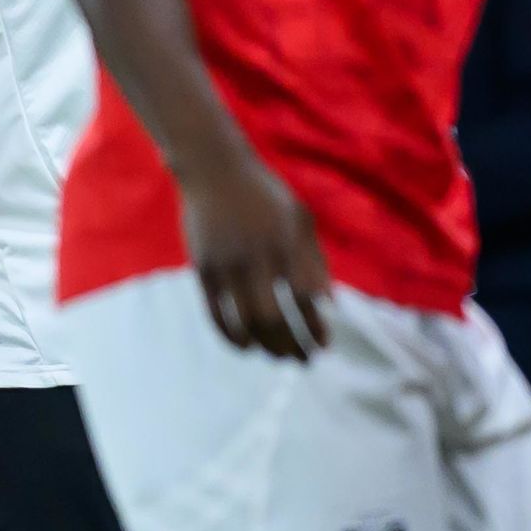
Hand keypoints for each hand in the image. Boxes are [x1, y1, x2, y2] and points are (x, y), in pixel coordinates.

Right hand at [177, 147, 331, 360]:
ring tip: (277, 357)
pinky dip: (231, 336)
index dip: (315, 327)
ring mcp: (226, 263)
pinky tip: (246, 347)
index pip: (305, 298)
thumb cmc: (264, 196)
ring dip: (264, 346)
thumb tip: (327, 304)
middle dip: (290, 346)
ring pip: (244, 321)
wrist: (213, 169)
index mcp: (285, 242)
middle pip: (273, 318)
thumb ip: (314, 260)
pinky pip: (215, 314)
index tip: (323, 345)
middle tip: (303, 361)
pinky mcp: (203, 268)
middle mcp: (256, 255)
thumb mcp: (299, 219)